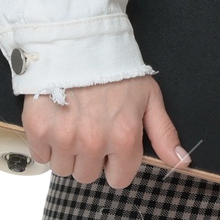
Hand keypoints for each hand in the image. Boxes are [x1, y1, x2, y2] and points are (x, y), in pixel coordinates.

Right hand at [21, 75, 187, 190]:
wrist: (77, 40)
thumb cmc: (116, 68)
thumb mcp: (149, 96)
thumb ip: (164, 133)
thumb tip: (182, 162)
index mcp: (124, 137)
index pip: (119, 179)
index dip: (115, 163)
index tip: (110, 144)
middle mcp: (93, 143)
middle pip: (88, 176)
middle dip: (90, 158)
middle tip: (90, 128)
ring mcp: (63, 137)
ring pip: (63, 169)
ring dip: (67, 152)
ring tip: (73, 121)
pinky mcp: (38, 129)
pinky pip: (40, 156)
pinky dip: (45, 144)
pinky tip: (56, 120)